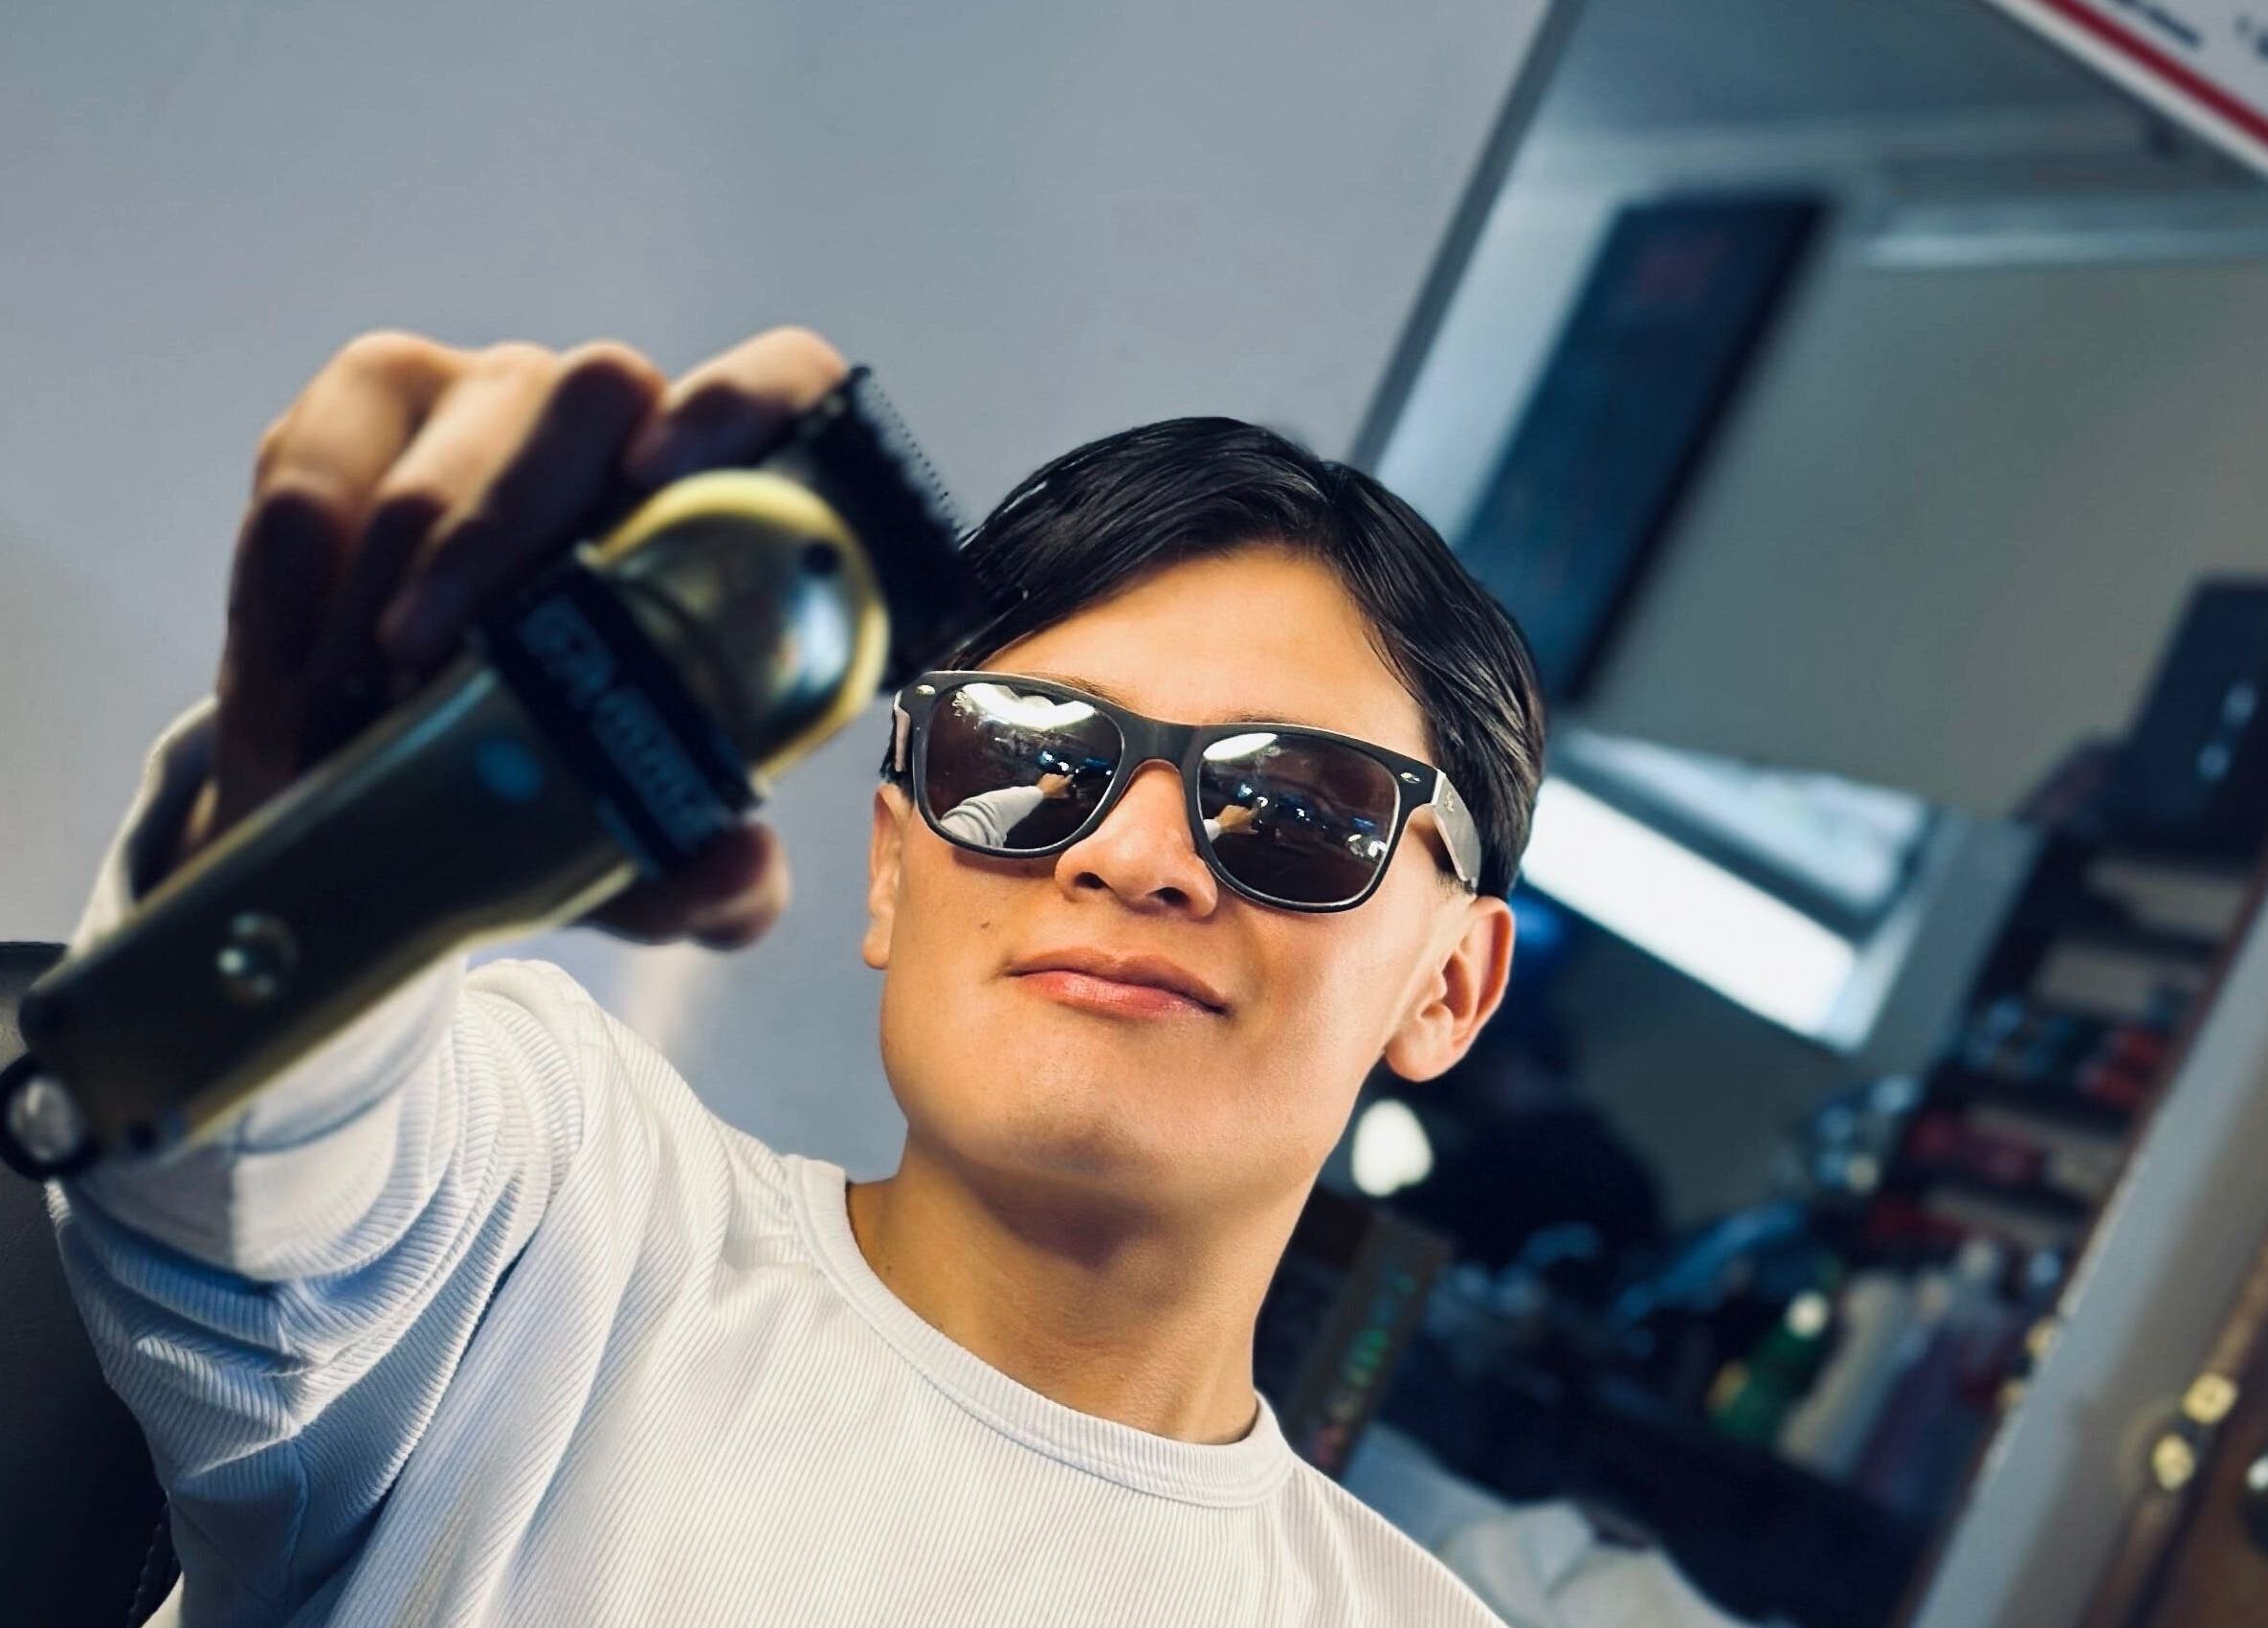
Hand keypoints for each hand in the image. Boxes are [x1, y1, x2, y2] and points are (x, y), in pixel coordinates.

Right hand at [173, 324, 851, 950]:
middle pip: (594, 401)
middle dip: (500, 539)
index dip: (737, 403)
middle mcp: (628, 429)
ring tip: (344, 730)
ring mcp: (496, 397)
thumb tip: (739, 869)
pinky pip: (313, 480)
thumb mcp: (636, 849)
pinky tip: (292, 703)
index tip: (663, 475)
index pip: (784, 386)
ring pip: (440, 458)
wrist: (397, 786)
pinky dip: (287, 611)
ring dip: (375, 606)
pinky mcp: (371, 400)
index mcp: (728, 512)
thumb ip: (709, 877)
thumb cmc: (558, 780)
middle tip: (426, 674)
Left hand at [1036, 772, 1073, 797]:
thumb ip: (1065, 794)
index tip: (1071, 777)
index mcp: (1064, 781)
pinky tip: (1048, 782)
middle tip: (1059, 784)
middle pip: (1062, 777)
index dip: (1070, 777)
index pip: (1070, 777)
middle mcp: (1059, 776)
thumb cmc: (1052, 794)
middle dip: (1061, 779)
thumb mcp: (1060, 796)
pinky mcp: (1047, 774)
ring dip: (1055, 778)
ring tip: (1052, 783)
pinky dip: (1050, 778)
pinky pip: (1050, 775)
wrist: (1042, 791)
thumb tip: (1068, 795)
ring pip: (1056, 776)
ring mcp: (1053, 775)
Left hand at [1213, 802, 1256, 834]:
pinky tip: (1229, 816)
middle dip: (1244, 814)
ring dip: (1237, 812)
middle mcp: (1243, 809)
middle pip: (1245, 810)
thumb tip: (1256, 831)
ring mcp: (1236, 807)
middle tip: (1240, 819)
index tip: (1253, 813)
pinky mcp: (1230, 806)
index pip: (1255, 810)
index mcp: (1248, 815)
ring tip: (1234, 819)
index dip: (1255, 811)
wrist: (1223, 825)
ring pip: (1238, 809)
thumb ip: (1251, 830)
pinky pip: (1232, 808)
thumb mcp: (1244, 831)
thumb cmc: (1235, 828)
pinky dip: (1231, 811)